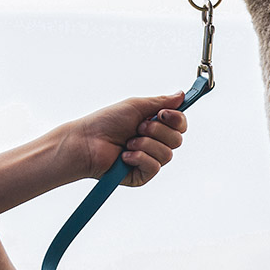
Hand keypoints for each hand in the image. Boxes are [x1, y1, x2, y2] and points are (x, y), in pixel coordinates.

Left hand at [73, 93, 187, 186]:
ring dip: (145, 144)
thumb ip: (161, 101)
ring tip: (127, 142)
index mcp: (155, 125)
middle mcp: (154, 142)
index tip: (162, 114)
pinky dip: (139, 158)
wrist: (87, 141)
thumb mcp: (136, 106)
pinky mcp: (142, 175)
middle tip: (138, 127)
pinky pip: (154, 167)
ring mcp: (149, 159)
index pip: (180, 125)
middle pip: (177, 140)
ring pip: (167, 154)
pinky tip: (124, 156)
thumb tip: (181, 95)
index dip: (176, 119)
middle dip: (157, 131)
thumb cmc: (106, 122)